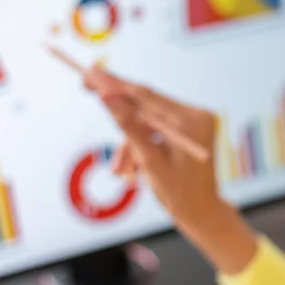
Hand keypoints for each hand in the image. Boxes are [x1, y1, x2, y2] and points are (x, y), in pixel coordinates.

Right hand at [84, 66, 217, 220]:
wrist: (201, 213)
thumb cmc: (178, 192)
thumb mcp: (148, 159)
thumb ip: (128, 125)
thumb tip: (105, 94)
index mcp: (191, 119)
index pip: (145, 94)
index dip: (114, 83)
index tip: (90, 71)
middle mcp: (196, 114)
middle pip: (146, 102)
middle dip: (117, 109)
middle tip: (83, 85)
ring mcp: (194, 120)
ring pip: (146, 120)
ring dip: (129, 142)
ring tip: (119, 170)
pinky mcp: (188, 129)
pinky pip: (155, 129)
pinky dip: (140, 145)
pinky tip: (133, 169)